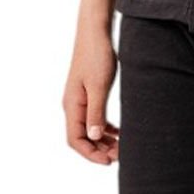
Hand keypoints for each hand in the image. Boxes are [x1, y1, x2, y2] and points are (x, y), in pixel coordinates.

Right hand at [63, 25, 120, 164]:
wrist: (95, 32)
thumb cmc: (97, 56)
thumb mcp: (99, 85)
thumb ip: (96, 112)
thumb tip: (92, 137)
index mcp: (72, 105)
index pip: (75, 140)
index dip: (91, 154)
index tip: (109, 161)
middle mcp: (73, 105)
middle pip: (82, 137)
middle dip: (99, 149)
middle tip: (121, 155)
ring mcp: (80, 99)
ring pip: (89, 129)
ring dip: (103, 140)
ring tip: (121, 147)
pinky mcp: (88, 92)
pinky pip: (94, 117)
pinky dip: (105, 127)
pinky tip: (118, 132)